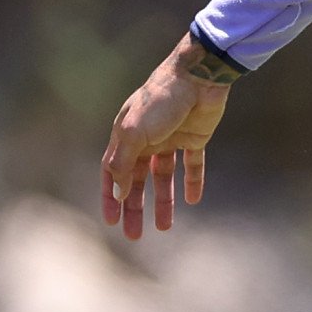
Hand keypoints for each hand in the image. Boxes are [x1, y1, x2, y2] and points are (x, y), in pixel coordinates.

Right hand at [102, 34, 236, 239]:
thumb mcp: (135, 131)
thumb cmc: (161, 99)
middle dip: (135, 208)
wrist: (200, 77)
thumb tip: (116, 191)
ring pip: (164, 176)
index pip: (113, 172)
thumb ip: (123, 161)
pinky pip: (192, 165)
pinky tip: (193, 200)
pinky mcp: (196, 137)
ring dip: (163, 201)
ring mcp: (171, 138)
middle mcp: (147, 138)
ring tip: (164, 227)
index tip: (111, 221)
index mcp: (126, 135)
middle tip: (135, 235)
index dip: (111, 197)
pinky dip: (192, 182)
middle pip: (138, 180)